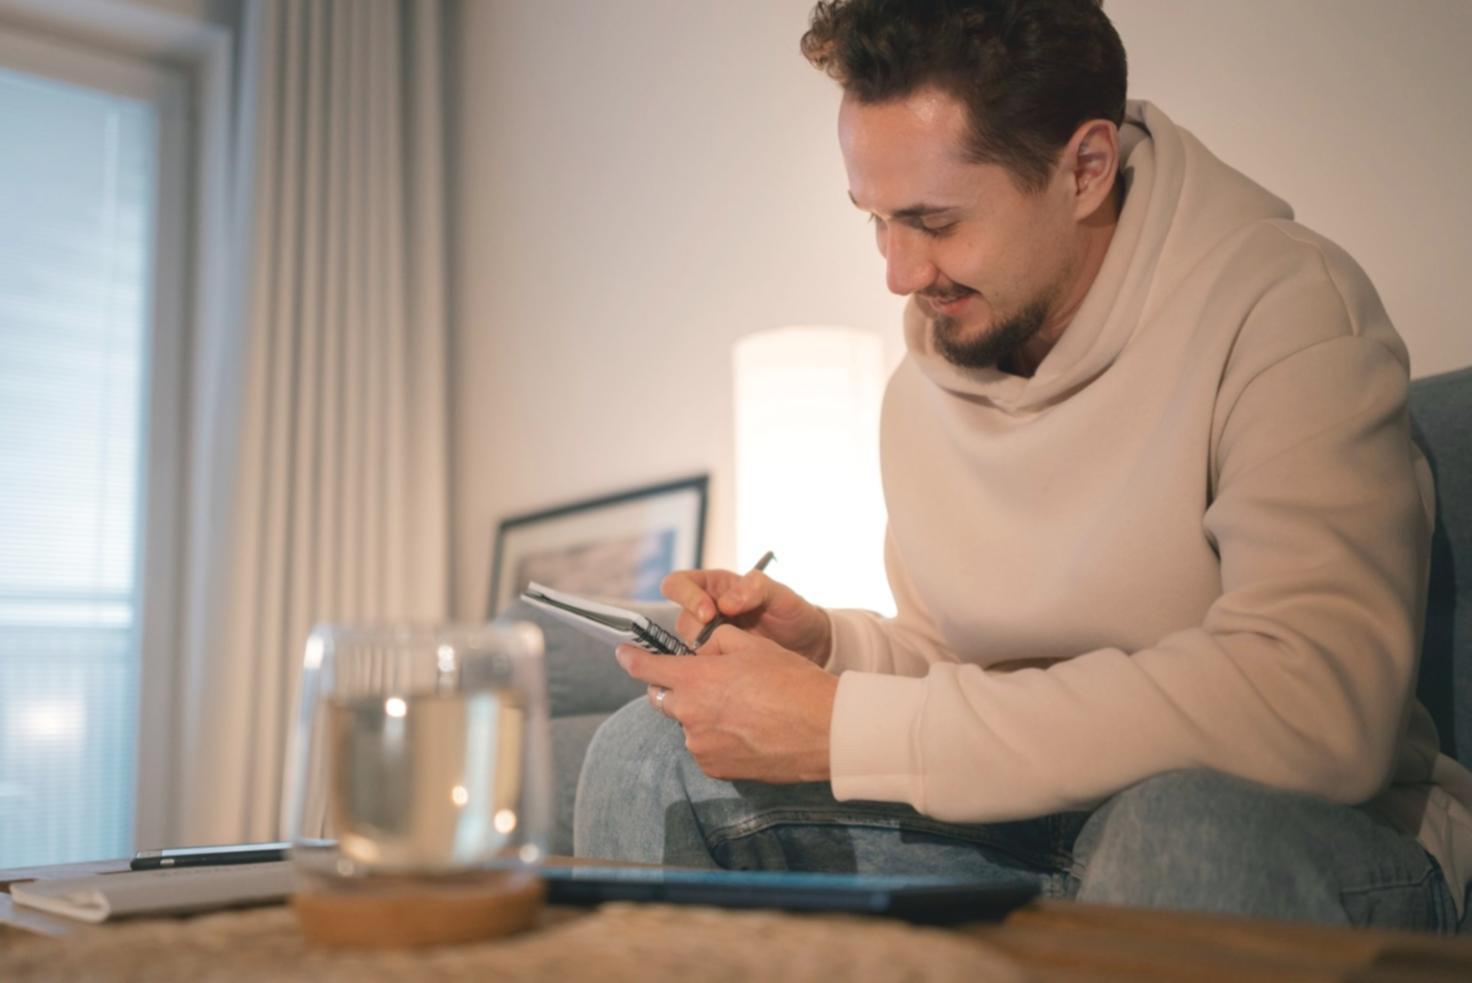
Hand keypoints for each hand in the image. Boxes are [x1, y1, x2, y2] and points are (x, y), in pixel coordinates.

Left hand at [617, 627, 837, 782]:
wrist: (823, 730)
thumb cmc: (791, 682)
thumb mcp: (753, 645)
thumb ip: (716, 643)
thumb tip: (701, 652)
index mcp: (694, 679)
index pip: (647, 668)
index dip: (631, 659)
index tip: (622, 654)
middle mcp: (689, 714)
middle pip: (662, 698)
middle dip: (673, 687)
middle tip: (702, 681)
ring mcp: (700, 746)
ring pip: (687, 724)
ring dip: (700, 714)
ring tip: (740, 709)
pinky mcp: (715, 768)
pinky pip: (704, 747)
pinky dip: (716, 737)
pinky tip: (746, 730)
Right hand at [662, 567, 831, 663]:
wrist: (809, 646)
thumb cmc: (792, 613)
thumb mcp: (780, 595)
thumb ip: (755, 589)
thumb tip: (725, 603)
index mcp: (714, 586)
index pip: (678, 584)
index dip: (686, 597)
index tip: (708, 614)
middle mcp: (705, 611)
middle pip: (681, 621)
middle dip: (697, 633)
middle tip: (720, 644)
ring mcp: (709, 639)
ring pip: (688, 647)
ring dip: (704, 655)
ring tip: (731, 660)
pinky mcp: (717, 662)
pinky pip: (701, 668)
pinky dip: (711, 672)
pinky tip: (731, 674)